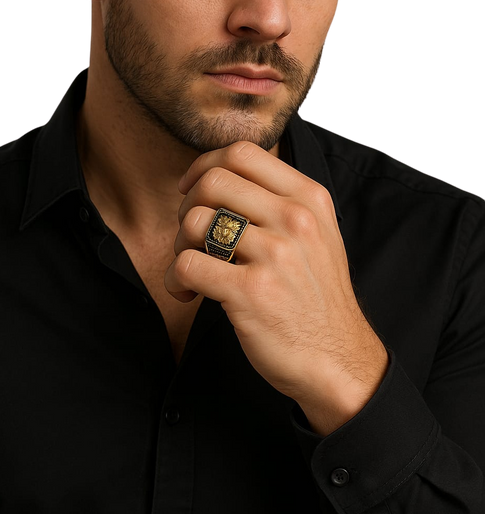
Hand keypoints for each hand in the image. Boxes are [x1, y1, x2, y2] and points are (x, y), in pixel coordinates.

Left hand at [164, 141, 387, 434]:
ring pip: (195, 221)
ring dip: (180, 246)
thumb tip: (220, 175)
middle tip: (192, 237)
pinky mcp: (251, 292)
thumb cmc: (316, 297)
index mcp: (309, 199)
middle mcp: (295, 219)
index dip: (205, 165)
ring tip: (193, 269)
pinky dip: (175, 280)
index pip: (243, 153)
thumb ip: (280, 201)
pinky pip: (187, 264)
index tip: (192, 190)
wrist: (338, 360)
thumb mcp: (318, 234)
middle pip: (213, 181)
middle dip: (188, 206)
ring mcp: (275, 254)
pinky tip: (187, 293)